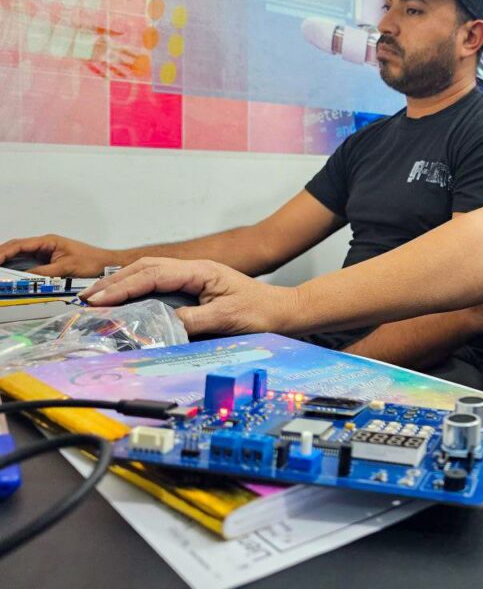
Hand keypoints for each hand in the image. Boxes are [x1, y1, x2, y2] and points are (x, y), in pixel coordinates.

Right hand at [0, 234, 116, 276]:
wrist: (106, 264)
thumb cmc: (91, 262)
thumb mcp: (66, 268)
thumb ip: (44, 272)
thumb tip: (24, 276)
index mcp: (48, 242)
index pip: (19, 245)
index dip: (3, 253)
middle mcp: (44, 245)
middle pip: (16, 248)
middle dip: (0, 255)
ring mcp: (45, 252)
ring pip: (20, 255)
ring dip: (7, 261)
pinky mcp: (48, 261)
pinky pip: (28, 263)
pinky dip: (17, 267)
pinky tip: (9, 274)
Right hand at [79, 258, 299, 336]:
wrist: (283, 312)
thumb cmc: (261, 313)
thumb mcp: (227, 319)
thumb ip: (193, 322)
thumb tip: (160, 326)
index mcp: (201, 271)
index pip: (153, 275)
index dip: (124, 287)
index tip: (100, 300)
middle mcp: (195, 270)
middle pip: (146, 269)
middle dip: (115, 282)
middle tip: (87, 298)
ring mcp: (194, 277)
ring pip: (150, 273)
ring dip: (123, 284)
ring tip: (98, 298)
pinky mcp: (195, 288)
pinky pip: (160, 284)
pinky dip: (138, 290)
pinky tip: (126, 300)